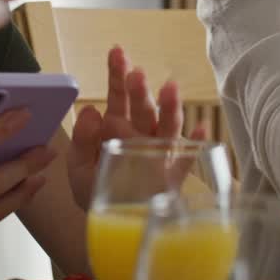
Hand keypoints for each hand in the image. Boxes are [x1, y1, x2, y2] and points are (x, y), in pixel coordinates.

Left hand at [67, 45, 194, 209]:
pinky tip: (200, 129)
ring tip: (170, 89)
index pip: (119, 98)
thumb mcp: (79, 167)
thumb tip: (90, 110)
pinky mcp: (172, 180)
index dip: (117, 75)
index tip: (117, 52)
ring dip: (169, 108)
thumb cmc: (95, 192)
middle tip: (136, 74)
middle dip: (140, 91)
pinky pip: (186, 161)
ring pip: (165, 128)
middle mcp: (140, 137)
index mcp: (116, 129)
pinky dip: (194, 145)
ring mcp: (158, 156)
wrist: (112, 227)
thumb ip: (83, 141)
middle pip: (143, 109)